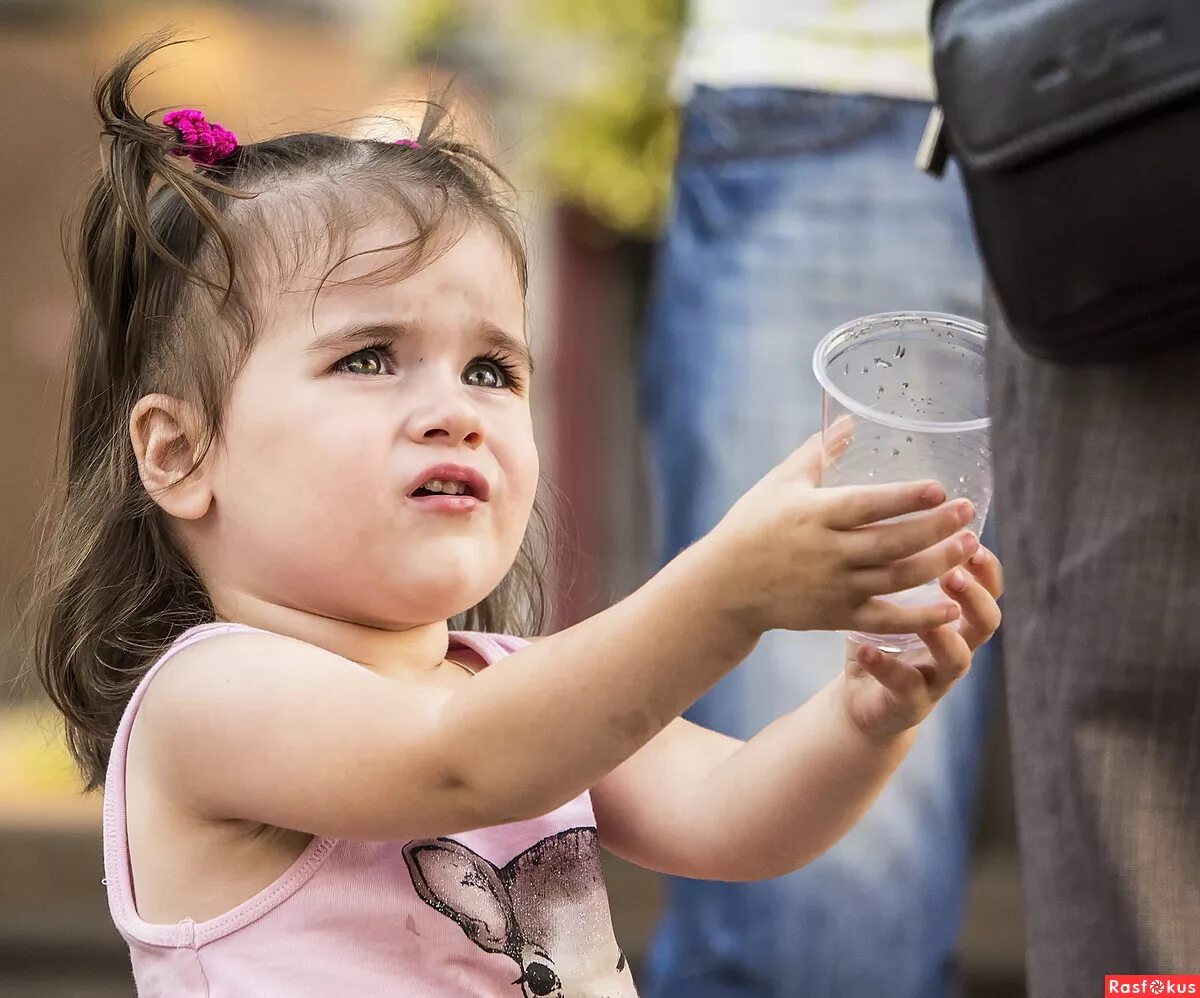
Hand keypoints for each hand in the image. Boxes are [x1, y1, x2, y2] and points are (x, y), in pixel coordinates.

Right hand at [701, 420, 979, 636]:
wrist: (726, 587)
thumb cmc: (752, 526)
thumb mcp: (780, 482)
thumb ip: (819, 452)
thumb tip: (848, 418)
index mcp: (814, 515)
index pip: (867, 505)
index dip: (905, 498)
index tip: (940, 488)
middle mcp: (827, 552)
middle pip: (891, 542)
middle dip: (935, 528)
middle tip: (969, 513)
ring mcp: (834, 587)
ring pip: (896, 578)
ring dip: (937, 564)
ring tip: (970, 547)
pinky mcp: (837, 616)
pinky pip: (885, 619)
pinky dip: (919, 617)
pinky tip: (950, 609)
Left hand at [840, 544, 1003, 743]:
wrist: (864, 701)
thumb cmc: (880, 637)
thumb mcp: (892, 599)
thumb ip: (894, 564)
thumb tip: (879, 501)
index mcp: (956, 617)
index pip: (987, 588)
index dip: (986, 567)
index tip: (971, 537)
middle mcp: (957, 647)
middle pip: (986, 623)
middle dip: (974, 597)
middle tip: (952, 572)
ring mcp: (936, 678)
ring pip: (957, 660)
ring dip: (942, 636)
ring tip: (923, 619)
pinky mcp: (908, 703)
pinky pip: (904, 687)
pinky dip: (885, 668)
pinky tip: (865, 650)